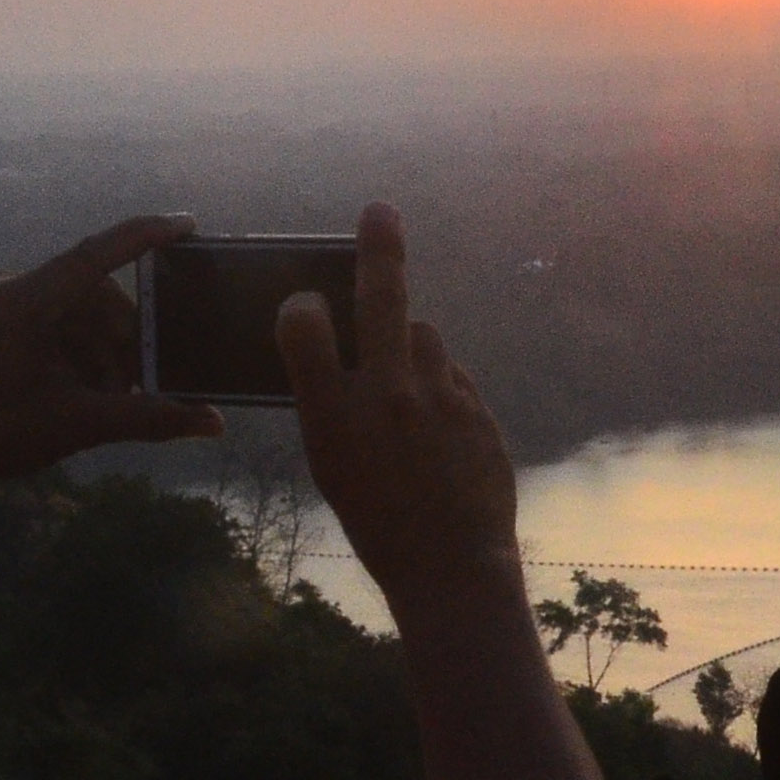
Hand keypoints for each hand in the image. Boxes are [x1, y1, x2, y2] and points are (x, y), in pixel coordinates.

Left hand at [0, 215, 225, 514]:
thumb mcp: (79, 425)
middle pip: (88, 293)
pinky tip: (73, 385)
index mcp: (23, 300)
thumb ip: (149, 418)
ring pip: (68, 307)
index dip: (144, 236)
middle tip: (135, 383)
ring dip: (96, 346)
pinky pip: (41, 315)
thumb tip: (214, 422)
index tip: (185, 224)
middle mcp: (3, 285)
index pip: (96, 254)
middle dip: (119, 336)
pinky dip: (69, 345)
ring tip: (101, 393)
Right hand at [283, 208, 521, 625]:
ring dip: (411, 343)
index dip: (301, 308)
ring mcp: (441, 398)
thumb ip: (330, 400)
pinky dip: (441, 386)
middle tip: (380, 212)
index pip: (305, 325)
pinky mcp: (478, 409)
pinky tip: (436, 427)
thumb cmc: (378, 522)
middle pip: (383, 300)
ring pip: (424, 337)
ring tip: (403, 389)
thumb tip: (335, 343)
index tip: (305, 303)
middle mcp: (388, 396)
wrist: (452, 567)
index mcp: (334, 413)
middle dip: (379, 249)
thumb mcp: (331, 465)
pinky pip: (454, 376)